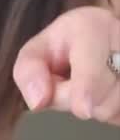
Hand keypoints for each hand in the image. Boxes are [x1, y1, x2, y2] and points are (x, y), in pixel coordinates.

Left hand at [14, 7, 119, 124]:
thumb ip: (28, 72)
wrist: (103, 39)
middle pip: (103, 94)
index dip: (87, 87)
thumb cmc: (64, 47)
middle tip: (71, 82)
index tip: (83, 110)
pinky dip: (114, 113)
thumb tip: (38, 102)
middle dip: (79, 100)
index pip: (92, 62)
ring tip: (91, 86)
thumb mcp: (36, 51)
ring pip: (117, 107)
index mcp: (92, 26)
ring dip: (98, 108)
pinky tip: (107, 94)